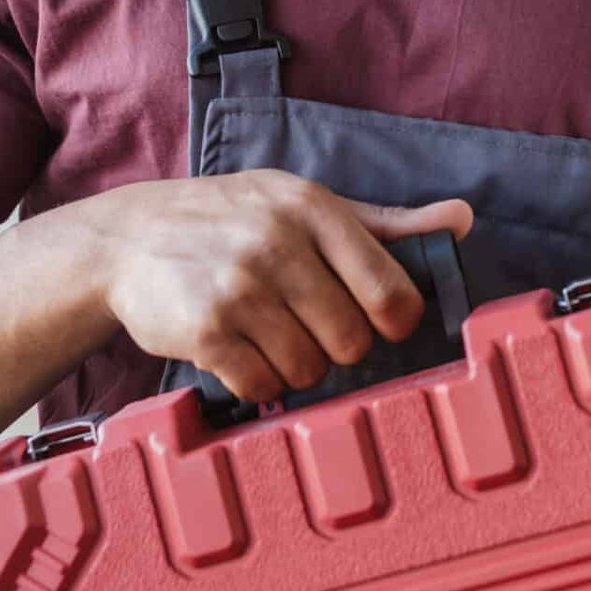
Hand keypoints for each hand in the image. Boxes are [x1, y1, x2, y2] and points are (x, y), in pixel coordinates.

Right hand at [93, 170, 473, 407]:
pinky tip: (238, 352)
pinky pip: (262, 386)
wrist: (127, 238)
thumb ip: (385, 224)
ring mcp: (239, 287)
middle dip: (336, 347)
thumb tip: (462, 220)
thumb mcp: (303, 205)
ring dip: (294, 367)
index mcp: (313, 208)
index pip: (391, 292)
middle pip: (352, 341)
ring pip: (309, 369)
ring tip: (267, 336)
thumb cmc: (231, 221)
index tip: (376, 323)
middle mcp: (277, 243)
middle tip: (306, 328)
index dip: (393, 322)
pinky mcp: (205, 329)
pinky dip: (255, 382)